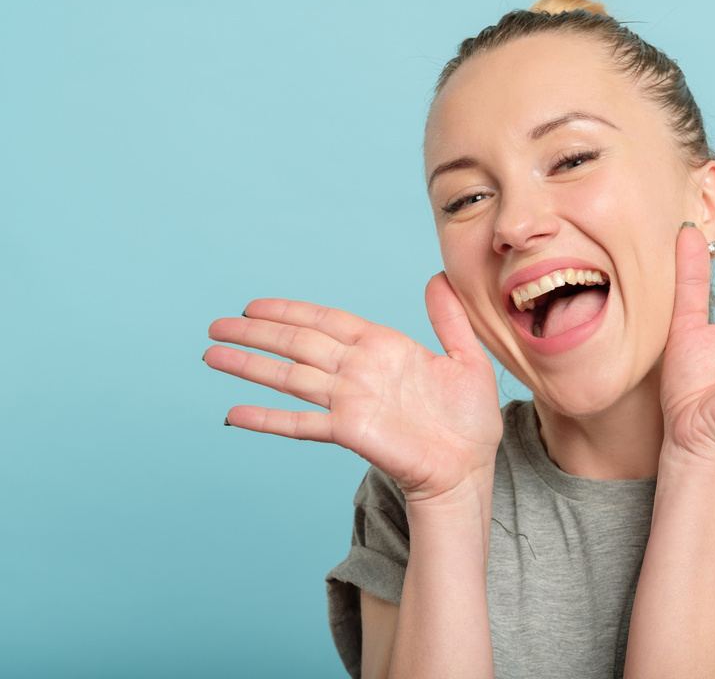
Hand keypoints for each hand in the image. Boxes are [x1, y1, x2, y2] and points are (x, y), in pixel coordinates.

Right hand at [203, 274, 501, 501]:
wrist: (469, 468)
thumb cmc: (471, 420)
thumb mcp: (467, 359)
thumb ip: (448, 320)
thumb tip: (437, 277)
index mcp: (383, 347)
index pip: (327, 321)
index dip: (290, 311)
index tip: (254, 305)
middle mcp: (359, 370)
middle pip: (299, 343)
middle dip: (257, 333)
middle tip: (217, 325)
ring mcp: (351, 401)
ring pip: (291, 377)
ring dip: (251, 366)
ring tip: (212, 355)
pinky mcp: (350, 432)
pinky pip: (301, 423)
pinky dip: (267, 419)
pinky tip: (234, 414)